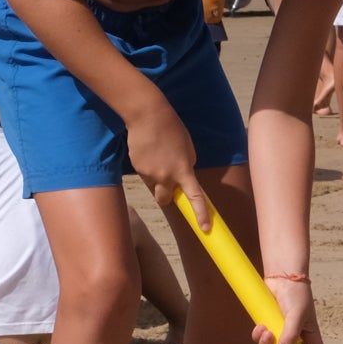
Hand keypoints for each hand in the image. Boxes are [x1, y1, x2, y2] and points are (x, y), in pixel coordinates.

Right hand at [127, 110, 204, 227]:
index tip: (205, 229)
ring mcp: (149, 173)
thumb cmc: (171, 128)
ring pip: (153, 185)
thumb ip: (187, 166)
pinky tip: (149, 150)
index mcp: (183, 170)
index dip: (201, 214)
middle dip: (167, 196)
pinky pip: (144, 174)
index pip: (195, 197)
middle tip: (168, 185)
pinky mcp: (137, 167)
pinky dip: (147, 166)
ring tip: (157, 155)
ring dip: (156, 177)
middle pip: (165, 200)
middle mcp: (166, 176)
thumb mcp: (188, 148)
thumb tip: (181, 179)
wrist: (147, 115)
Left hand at [251, 277, 325, 343]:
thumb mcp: (297, 314)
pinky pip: (262, 342)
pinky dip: (259, 337)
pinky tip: (261, 326)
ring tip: (266, 330)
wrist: (281, 278)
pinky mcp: (269, 330)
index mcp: (311, 340)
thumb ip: (291, 334)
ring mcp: (282, 337)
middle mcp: (297, 342)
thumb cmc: (297, 295)